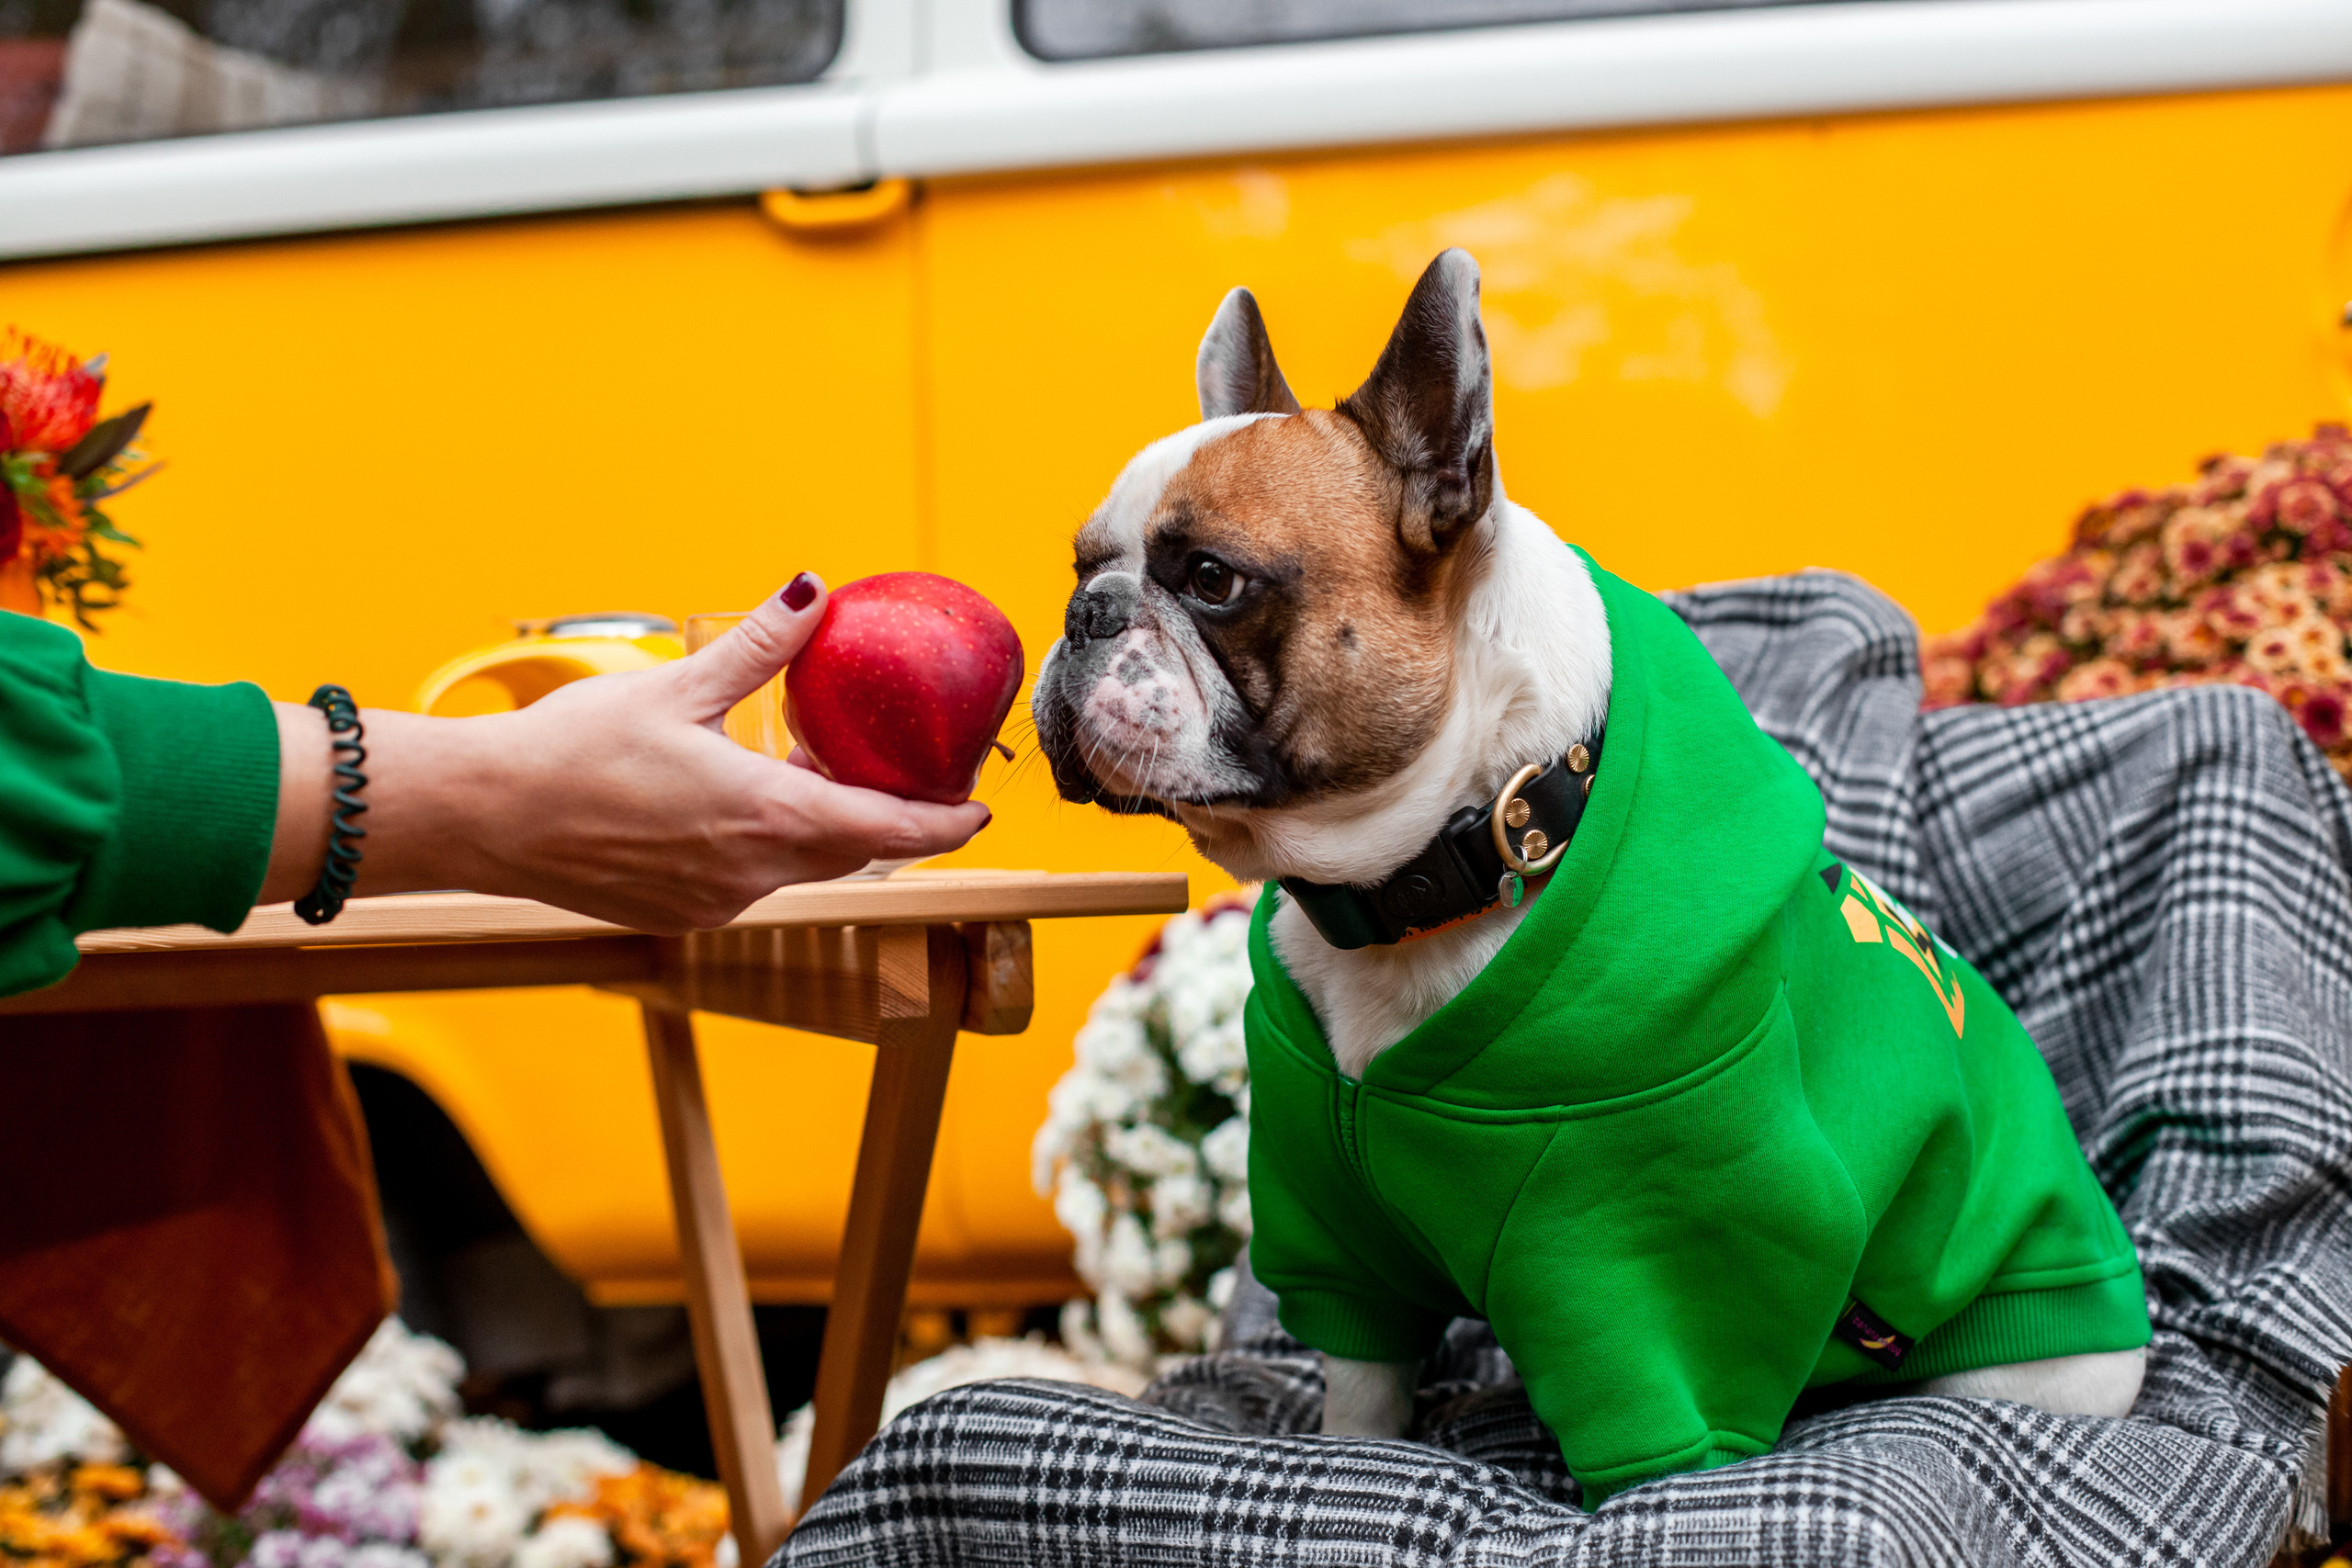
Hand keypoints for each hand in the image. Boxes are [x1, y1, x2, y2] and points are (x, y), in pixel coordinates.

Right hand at [262, 576, 992, 930]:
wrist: (483, 819)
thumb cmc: (573, 752)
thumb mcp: (678, 685)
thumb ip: (760, 645)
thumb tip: (814, 589)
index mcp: (767, 820)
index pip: (892, 835)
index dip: (946, 824)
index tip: (980, 809)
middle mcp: (753, 875)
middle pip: (852, 851)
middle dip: (887, 817)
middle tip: (908, 772)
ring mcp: (716, 902)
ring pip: (800, 864)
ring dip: (820, 824)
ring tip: (816, 766)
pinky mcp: (681, 912)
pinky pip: (752, 877)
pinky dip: (769, 840)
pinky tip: (744, 795)